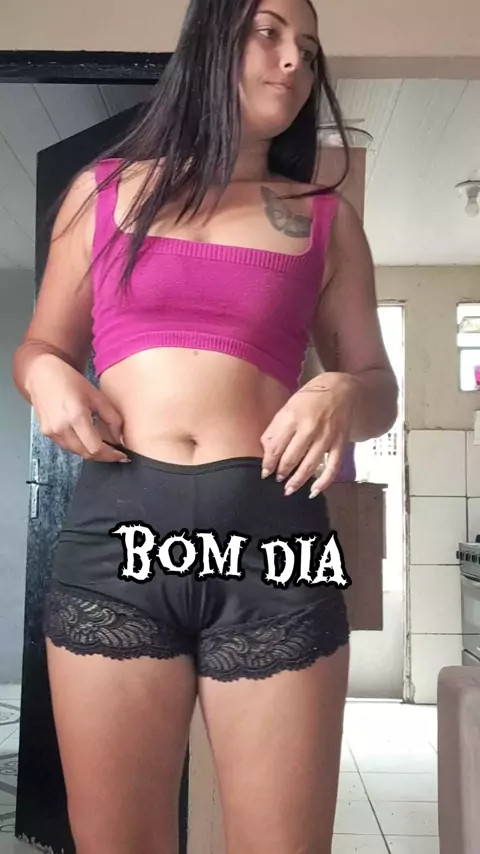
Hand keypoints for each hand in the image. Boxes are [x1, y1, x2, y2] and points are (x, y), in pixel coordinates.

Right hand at [26, 354, 129, 462]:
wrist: (42, 375)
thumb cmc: (69, 381)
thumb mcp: (97, 396)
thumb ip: (112, 418)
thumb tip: (120, 438)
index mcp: (76, 416)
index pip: (96, 448)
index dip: (111, 455)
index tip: (122, 455)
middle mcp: (62, 428)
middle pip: (87, 454)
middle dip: (103, 456)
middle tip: (116, 453)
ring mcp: (52, 432)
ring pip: (77, 453)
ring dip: (92, 453)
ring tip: (104, 446)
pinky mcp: (46, 433)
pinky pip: (68, 447)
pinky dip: (80, 447)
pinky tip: (88, 440)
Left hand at [260, 372, 357, 497]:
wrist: (342, 389)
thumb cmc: (311, 397)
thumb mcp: (288, 406)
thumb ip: (276, 427)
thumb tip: (265, 449)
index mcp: (293, 417)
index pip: (276, 446)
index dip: (268, 463)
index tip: (264, 473)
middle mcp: (310, 428)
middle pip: (291, 458)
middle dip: (281, 473)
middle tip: (277, 480)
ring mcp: (327, 437)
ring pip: (310, 465)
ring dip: (298, 481)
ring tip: (289, 490)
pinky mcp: (340, 443)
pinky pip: (333, 467)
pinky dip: (324, 482)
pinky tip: (314, 491)